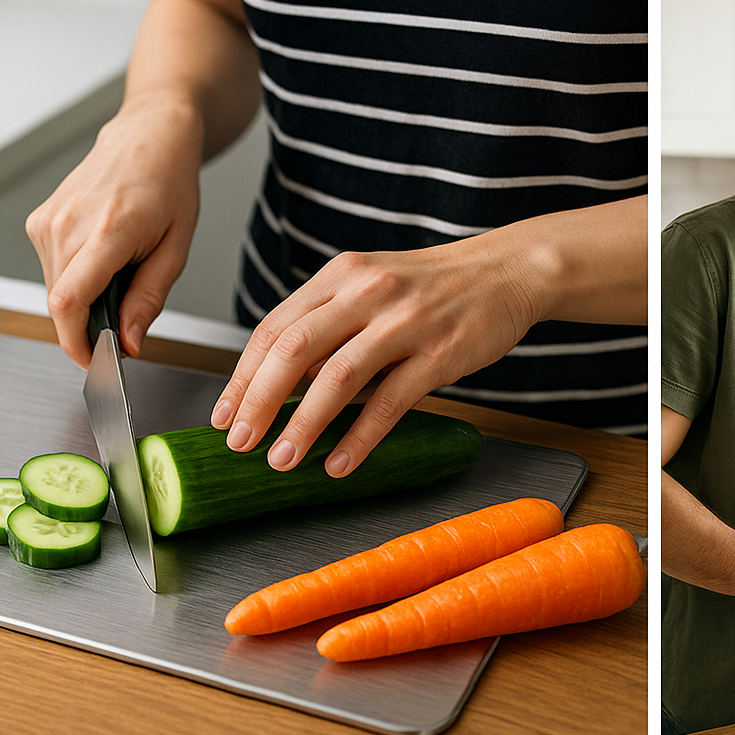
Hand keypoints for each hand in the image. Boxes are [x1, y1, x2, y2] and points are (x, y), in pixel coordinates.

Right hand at [25, 101, 203, 368]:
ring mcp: (48, 221)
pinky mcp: (39, 221)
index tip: (92, 360)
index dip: (76, 342)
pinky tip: (101, 258)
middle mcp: (68, 225)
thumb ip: (149, 299)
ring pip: (56, 289)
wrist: (147, 138)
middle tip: (123, 318)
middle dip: (89, 325)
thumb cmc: (167, 184)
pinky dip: (75, 278)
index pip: (69, 302)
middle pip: (62, 303)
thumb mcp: (175, 249)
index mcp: (106, 232)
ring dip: (84, 299)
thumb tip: (131, 342)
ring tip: (119, 272)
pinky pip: (52, 270)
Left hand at [211, 230, 541, 477]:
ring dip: (302, 424)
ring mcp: (403, 322)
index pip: (274, 328)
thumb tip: (282, 380)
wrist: (509, 271)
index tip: (225, 413)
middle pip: (293, 350)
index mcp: (340, 276)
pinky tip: (340, 463)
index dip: (242, 375)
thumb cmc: (436, 287)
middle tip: (240, 442)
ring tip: (282, 460)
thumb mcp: (373, 287)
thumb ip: (330, 323)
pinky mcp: (438, 353)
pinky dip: (359, 437)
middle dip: (258, 401)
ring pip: (336, 378)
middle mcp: (365, 292)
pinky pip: (389, 402)